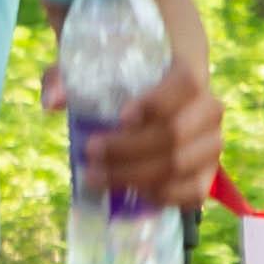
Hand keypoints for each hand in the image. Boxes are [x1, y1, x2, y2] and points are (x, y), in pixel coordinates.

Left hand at [57, 50, 225, 209]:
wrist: (159, 95)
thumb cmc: (123, 79)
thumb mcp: (92, 67)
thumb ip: (67, 77)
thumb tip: (52, 101)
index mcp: (187, 73)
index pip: (185, 86)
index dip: (156, 103)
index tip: (122, 118)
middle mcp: (208, 109)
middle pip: (175, 133)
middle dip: (128, 149)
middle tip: (90, 153)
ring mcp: (211, 143)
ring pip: (181, 165)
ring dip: (134, 175)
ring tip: (95, 176)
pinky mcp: (206, 172)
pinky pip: (193, 192)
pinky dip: (161, 196)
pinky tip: (130, 191)